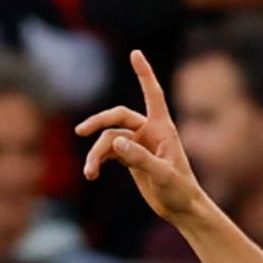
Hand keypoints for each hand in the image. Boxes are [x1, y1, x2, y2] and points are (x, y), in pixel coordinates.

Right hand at [77, 51, 210, 223]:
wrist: (182, 209)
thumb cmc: (180, 191)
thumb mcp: (163, 175)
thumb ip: (140, 158)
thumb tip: (115, 142)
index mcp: (163, 129)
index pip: (153, 94)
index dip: (144, 73)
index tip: (135, 53)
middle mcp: (149, 132)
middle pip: (118, 117)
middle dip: (98, 122)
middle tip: (80, 132)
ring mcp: (138, 144)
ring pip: (109, 139)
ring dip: (96, 155)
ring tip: (89, 173)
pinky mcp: (130, 158)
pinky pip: (108, 152)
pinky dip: (97, 161)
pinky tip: (91, 174)